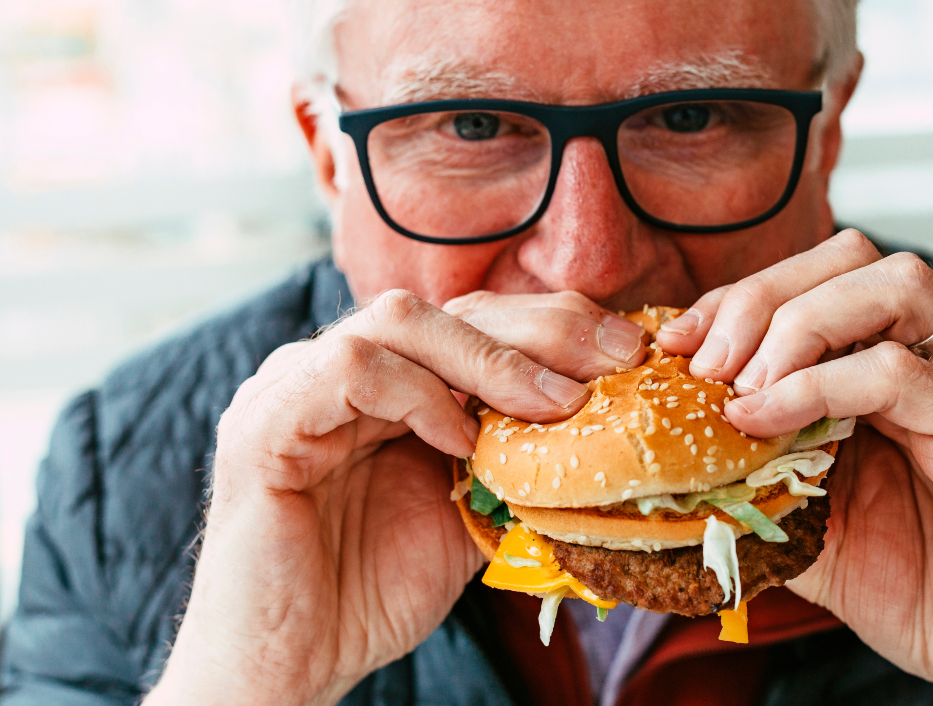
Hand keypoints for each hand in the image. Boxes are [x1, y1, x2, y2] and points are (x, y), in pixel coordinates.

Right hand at [147, 289, 643, 705]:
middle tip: (612, 362)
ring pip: (401, 320)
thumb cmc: (372, 592)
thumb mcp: (470, 513)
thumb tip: (602, 426)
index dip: (556, 326)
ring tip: (551, 406)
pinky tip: (461, 440)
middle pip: (450, 308)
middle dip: (542, 329)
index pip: (478, 321)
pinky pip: (350, 368)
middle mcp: (340, 369)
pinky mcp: (264, 422)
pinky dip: (419, 394)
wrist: (291, 664)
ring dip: (491, 359)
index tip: (627, 353)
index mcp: (389, 383)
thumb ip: (513, 460)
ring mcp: (295, 386)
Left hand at [656, 230, 932, 705]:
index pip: (819, 280)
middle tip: (707, 364)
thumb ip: (760, 479)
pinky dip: (818, 386)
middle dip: (762, 296)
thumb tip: (675, 461)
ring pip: (892, 286)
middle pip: (853, 259)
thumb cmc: (926, 592)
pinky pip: (898, 373)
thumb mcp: (814, 527)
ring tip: (745, 387)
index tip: (676, 343)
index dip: (739, 299)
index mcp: (899, 368)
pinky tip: (767, 420)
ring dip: (797, 323)